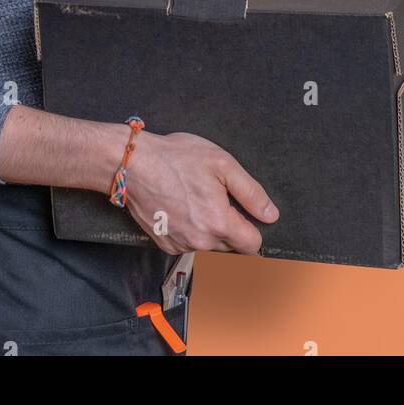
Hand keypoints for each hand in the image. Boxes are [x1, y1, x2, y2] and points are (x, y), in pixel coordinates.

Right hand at [123, 129, 278, 254]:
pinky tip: (181, 207)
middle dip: (229, 226)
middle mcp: (200, 241)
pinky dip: (189, 230)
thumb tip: (270, 215)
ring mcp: (180, 244)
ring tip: (194, 198)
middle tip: (215, 197)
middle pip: (230, 245)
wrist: (133, 164)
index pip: (252, 245)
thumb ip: (251, 192)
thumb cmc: (175, 159)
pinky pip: (188, 243)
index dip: (253, 228)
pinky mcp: (164, 244)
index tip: (244, 213)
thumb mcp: (222, 164)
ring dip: (208, 228)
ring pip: (208, 245)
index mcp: (218, 222)